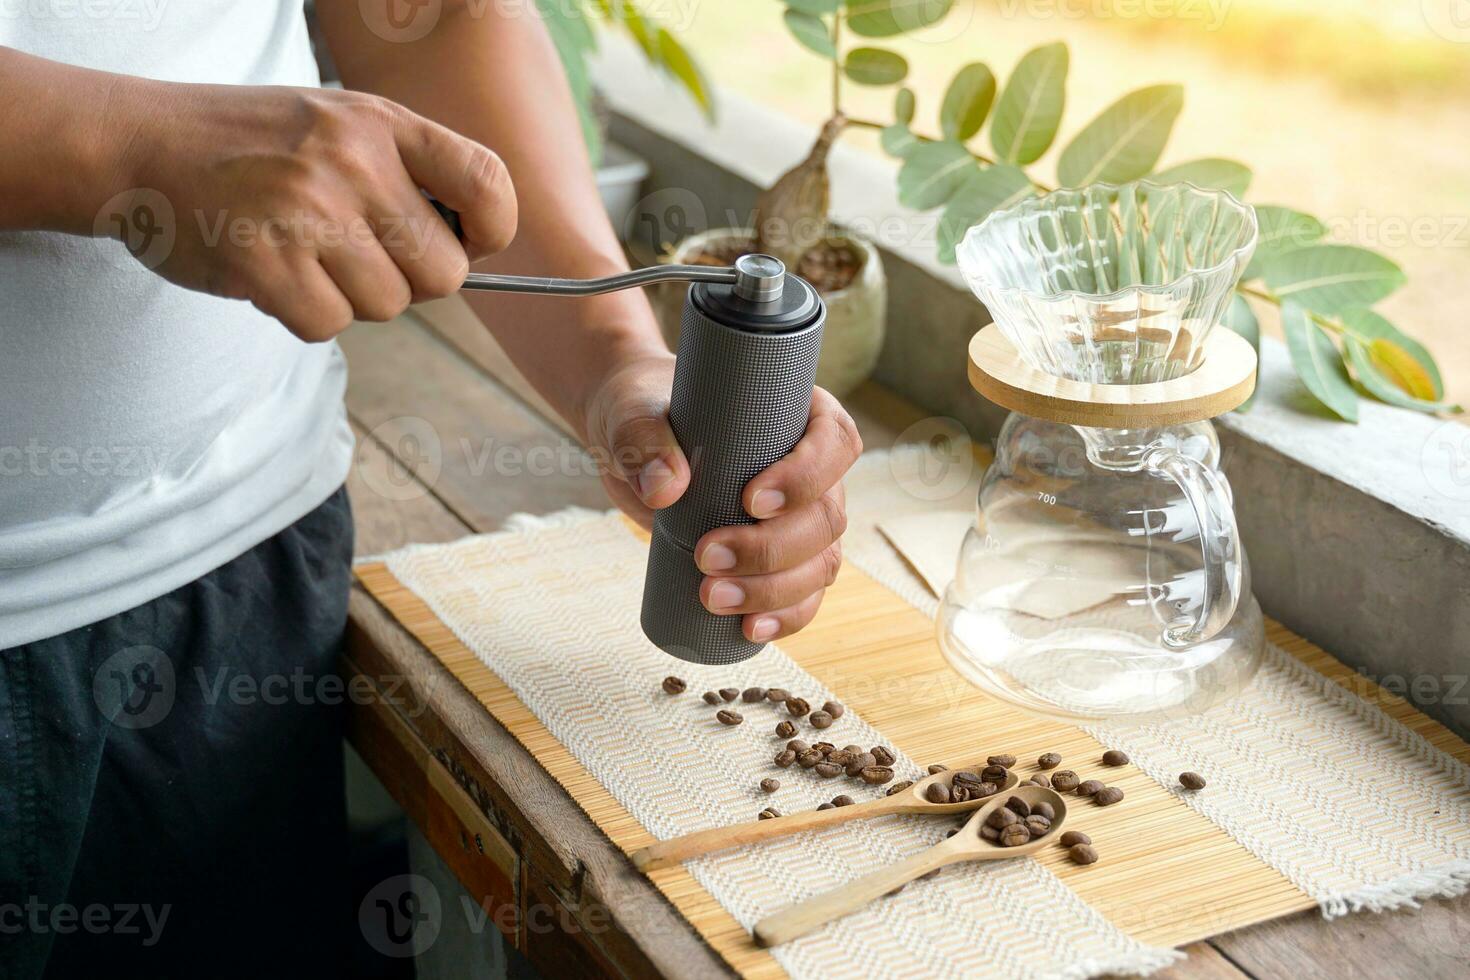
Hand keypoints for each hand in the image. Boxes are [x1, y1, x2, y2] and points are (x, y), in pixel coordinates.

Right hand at [112, 81, 516, 339]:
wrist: (138, 144)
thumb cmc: (251, 145)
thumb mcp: (338, 125)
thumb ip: (404, 173)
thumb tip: (469, 249)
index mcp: (382, 123)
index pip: (487, 183)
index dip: (492, 230)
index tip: (468, 243)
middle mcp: (353, 163)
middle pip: (444, 273)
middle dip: (412, 282)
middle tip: (361, 259)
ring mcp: (307, 212)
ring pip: (387, 305)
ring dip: (351, 297)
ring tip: (303, 255)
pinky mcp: (265, 262)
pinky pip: (329, 325)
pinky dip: (305, 315)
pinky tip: (274, 274)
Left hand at [584, 353, 861, 643]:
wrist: (636, 451)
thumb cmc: (645, 417)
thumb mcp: (633, 417)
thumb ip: (643, 441)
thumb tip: (665, 487)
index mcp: (800, 417)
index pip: (834, 443)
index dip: (806, 477)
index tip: (751, 501)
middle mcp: (815, 473)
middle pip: (826, 517)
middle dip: (772, 548)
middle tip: (708, 556)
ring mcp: (803, 522)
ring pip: (819, 564)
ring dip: (773, 590)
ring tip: (713, 597)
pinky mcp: (780, 562)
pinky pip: (802, 597)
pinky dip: (783, 618)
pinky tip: (751, 628)